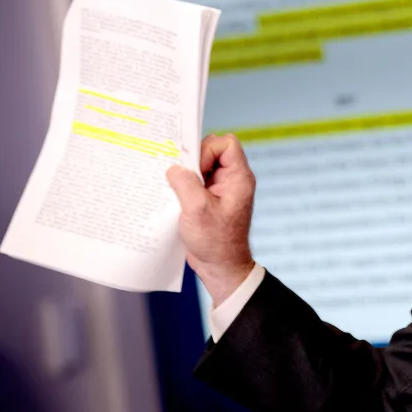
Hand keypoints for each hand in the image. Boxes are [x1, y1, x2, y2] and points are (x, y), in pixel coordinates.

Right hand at [166, 134, 255, 304]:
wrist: (221, 267)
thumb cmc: (215, 241)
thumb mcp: (197, 209)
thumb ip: (186, 183)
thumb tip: (174, 167)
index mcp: (239, 178)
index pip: (226, 144)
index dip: (207, 149)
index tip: (195, 170)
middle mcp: (233, 180)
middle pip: (213, 151)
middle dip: (193, 160)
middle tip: (178, 176)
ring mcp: (222, 189)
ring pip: (203, 166)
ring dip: (186, 174)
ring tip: (173, 187)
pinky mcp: (210, 199)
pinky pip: (197, 181)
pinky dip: (184, 184)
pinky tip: (172, 195)